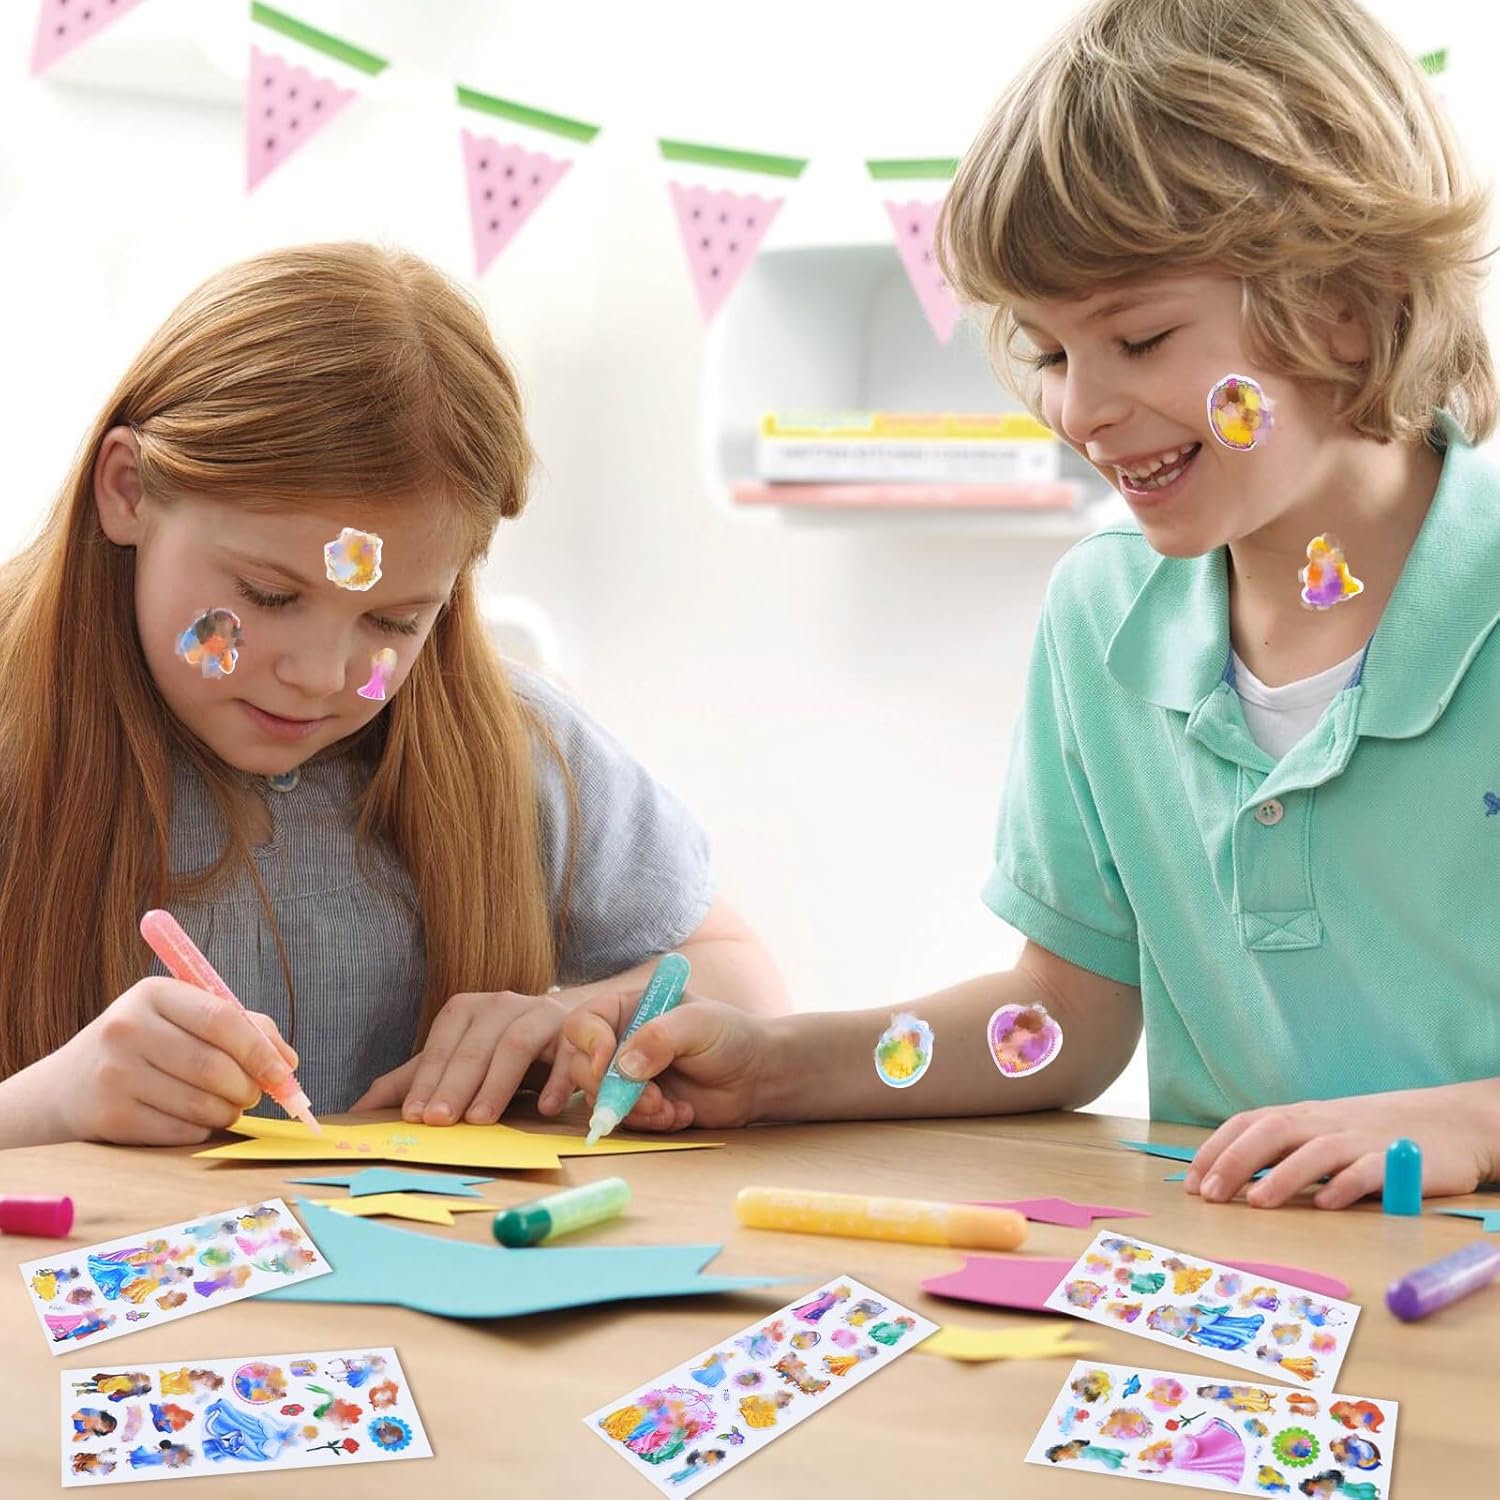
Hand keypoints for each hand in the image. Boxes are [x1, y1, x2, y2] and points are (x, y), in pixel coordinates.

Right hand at [38, 977, 296, 1145]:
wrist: (69, 1084)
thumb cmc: (147, 1045)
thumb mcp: (183, 1017)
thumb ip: (242, 1027)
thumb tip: (288, 1062)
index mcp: (152, 993)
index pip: (222, 1019)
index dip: (261, 1049)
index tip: (284, 1070)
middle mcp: (127, 1029)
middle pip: (214, 1066)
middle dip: (248, 1086)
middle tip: (255, 1092)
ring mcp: (114, 1074)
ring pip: (201, 1104)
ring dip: (229, 1111)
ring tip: (228, 1105)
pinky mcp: (110, 1117)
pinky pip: (182, 1131)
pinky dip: (203, 1129)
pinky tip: (198, 1118)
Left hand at [351, 989, 572, 1125]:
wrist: (565, 1026)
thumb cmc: (499, 1049)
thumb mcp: (455, 1059)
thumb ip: (412, 1080)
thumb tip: (358, 1109)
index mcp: (468, 1010)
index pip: (443, 1044)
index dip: (428, 1080)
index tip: (414, 1116)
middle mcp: (503, 1005)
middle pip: (476, 1045)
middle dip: (456, 1085)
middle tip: (440, 1122)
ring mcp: (541, 1015)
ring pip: (517, 1044)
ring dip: (498, 1083)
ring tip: (481, 1119)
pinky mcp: (574, 1031)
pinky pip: (566, 1053)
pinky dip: (557, 1081)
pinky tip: (547, 1108)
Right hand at [560, 990, 770, 1130]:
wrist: (754, 1077)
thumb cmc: (729, 1036)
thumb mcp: (698, 1024)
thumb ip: (660, 1038)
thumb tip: (624, 1066)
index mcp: (627, 1009)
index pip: (583, 1024)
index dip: (588, 1044)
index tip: (605, 1064)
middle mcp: (619, 1041)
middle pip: (581, 1066)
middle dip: (612, 1089)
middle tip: (652, 1099)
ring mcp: (626, 1075)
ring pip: (600, 1098)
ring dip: (634, 1110)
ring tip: (671, 1109)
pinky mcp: (638, 1105)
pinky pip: (625, 1120)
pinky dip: (650, 1122)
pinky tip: (681, 1114)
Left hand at [1184, 1081, 1499, 1209]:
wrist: (1451, 1121)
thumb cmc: (1374, 1132)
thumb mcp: (1323, 1132)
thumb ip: (1286, 1149)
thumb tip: (1230, 1177)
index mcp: (1303, 1116)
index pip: (1249, 1123)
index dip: (1217, 1149)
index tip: (1191, 1182)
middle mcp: (1325, 1122)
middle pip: (1272, 1131)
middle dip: (1235, 1161)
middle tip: (1209, 1195)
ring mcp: (1362, 1139)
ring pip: (1316, 1150)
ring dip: (1283, 1175)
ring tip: (1257, 1202)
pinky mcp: (1399, 1160)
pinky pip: (1370, 1170)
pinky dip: (1346, 1185)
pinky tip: (1326, 1204)